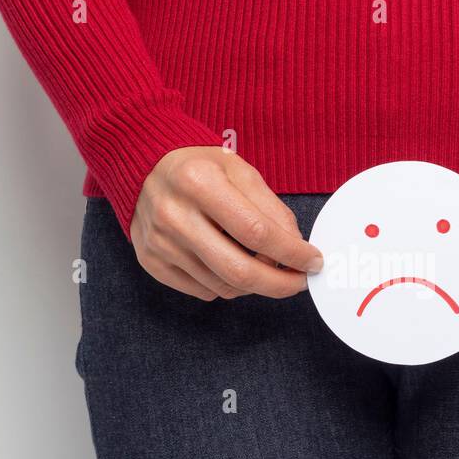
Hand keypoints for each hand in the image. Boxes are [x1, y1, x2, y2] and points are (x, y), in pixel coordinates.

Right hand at [130, 146, 322, 300]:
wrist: (145, 167)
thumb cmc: (199, 167)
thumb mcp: (240, 171)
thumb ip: (271, 208)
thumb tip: (297, 248)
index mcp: (198, 182)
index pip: (256, 232)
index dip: (292, 253)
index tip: (312, 261)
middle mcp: (173, 215)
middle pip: (238, 270)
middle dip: (279, 283)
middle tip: (299, 281)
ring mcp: (159, 243)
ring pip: (223, 286)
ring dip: (254, 283)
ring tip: (263, 265)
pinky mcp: (151, 262)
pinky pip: (203, 291)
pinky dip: (227, 285)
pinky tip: (231, 264)